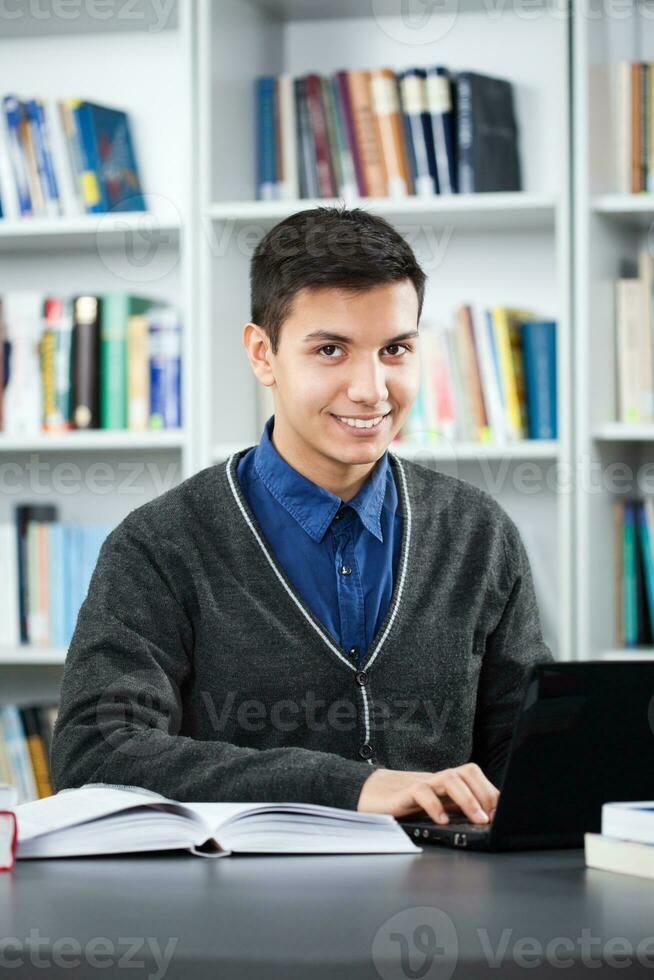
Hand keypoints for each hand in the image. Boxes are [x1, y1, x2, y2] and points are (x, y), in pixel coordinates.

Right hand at [357, 763, 498, 824]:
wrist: (372, 796)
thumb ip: (458, 810)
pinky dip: (435, 805)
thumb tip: (488, 822)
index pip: (476, 776)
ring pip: (449, 778)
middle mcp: (438, 780)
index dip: (491, 792)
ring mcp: (422, 784)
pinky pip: (422, 792)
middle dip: (485, 793)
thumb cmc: (409, 804)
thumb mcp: (439, 808)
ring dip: (468, 799)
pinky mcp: (404, 794)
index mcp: (450, 783)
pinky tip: (442, 820)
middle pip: (468, 772)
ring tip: (478, 820)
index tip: (503, 813)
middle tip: (492, 818)